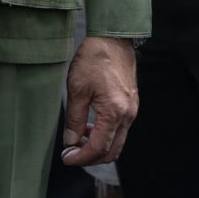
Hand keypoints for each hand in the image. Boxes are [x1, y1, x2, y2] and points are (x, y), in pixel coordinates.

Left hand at [62, 36, 137, 167]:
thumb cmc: (94, 59)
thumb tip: (70, 141)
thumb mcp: (77, 89)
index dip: (81, 157)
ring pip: (117, 142)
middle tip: (71, 154)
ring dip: (98, 147)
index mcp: (114, 112)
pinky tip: (90, 126)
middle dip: (90, 158)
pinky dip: (106, 135)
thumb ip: (74, 119)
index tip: (66, 158)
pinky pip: (120, 130)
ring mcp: (132, 110)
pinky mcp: (132, 105)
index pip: (98, 148)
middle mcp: (127, 115)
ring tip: (78, 139)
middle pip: (112, 152)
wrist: (113, 39)